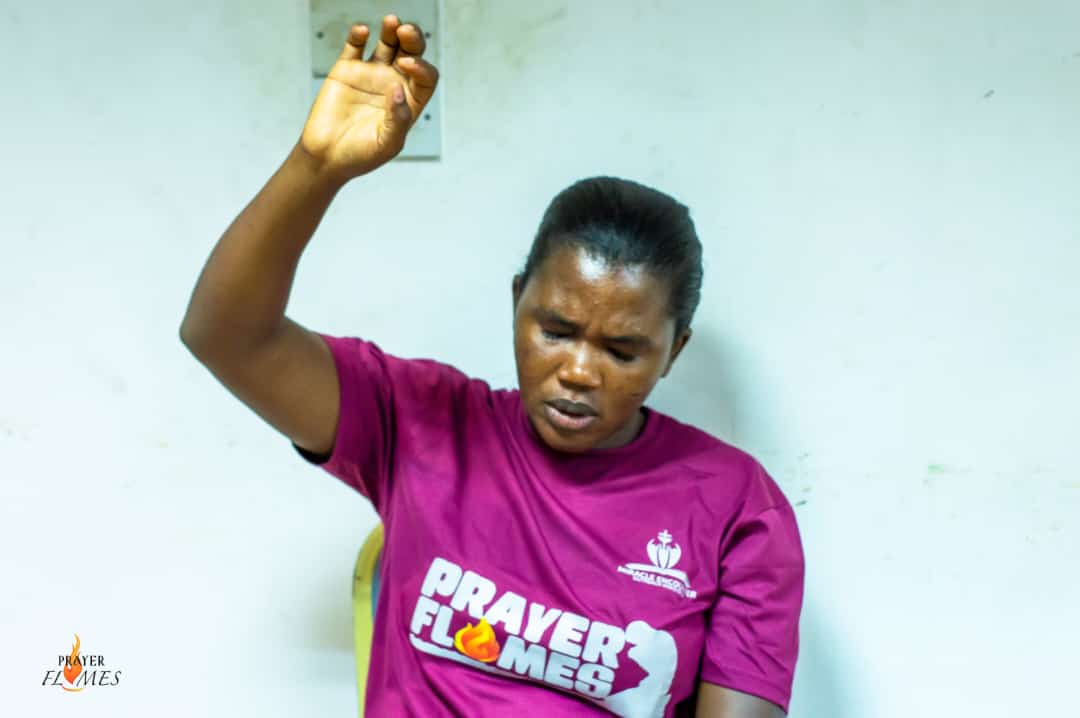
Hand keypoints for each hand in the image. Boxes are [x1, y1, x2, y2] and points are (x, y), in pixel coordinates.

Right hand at [299, 15, 438, 180]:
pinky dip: (358, 35)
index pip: (425, 78)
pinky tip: (362, 31)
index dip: (422, 68)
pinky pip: (355, 46)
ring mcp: (371, 74)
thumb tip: (398, 89)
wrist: (327, 157)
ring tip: (392, 22)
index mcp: (410, 102)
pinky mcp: (346, 70)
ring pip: (387, 44)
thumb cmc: (361, 156)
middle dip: (413, 39)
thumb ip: (397, 119)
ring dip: (392, 30)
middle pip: (411, 53)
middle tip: (406, 31)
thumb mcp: (387, 144)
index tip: (407, 66)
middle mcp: (394, 84)